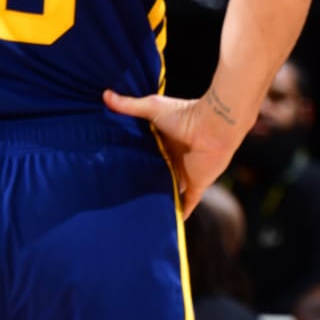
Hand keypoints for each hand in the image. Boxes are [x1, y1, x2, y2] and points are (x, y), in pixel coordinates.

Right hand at [103, 88, 241, 215]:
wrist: (214, 126)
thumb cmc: (186, 114)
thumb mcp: (152, 108)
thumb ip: (129, 106)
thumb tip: (105, 94)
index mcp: (165, 141)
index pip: (147, 154)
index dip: (135, 160)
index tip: (117, 169)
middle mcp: (175, 159)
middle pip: (157, 174)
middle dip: (146, 182)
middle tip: (124, 195)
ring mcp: (186, 173)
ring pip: (171, 190)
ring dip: (161, 199)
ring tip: (142, 213)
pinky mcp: (197, 185)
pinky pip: (187, 203)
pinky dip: (181, 213)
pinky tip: (171, 224)